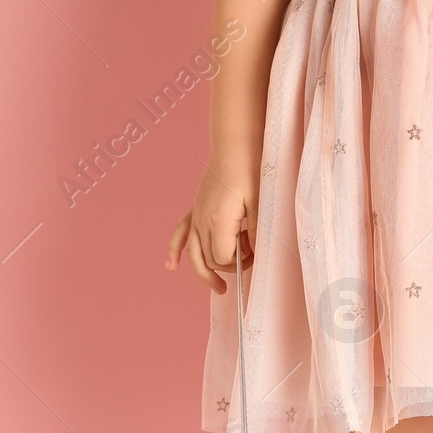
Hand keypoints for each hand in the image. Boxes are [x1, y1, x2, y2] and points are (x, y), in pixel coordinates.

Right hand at [167, 151, 258, 292]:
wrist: (236, 145)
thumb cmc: (250, 170)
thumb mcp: (261, 204)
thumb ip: (258, 233)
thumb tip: (256, 255)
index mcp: (218, 221)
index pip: (222, 259)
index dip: (239, 264)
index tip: (254, 253)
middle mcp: (202, 221)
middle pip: (209, 259)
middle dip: (229, 266)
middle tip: (250, 257)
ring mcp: (196, 215)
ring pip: (194, 253)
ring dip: (205, 271)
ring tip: (219, 287)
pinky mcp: (195, 208)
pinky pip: (179, 234)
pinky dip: (174, 251)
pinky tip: (171, 266)